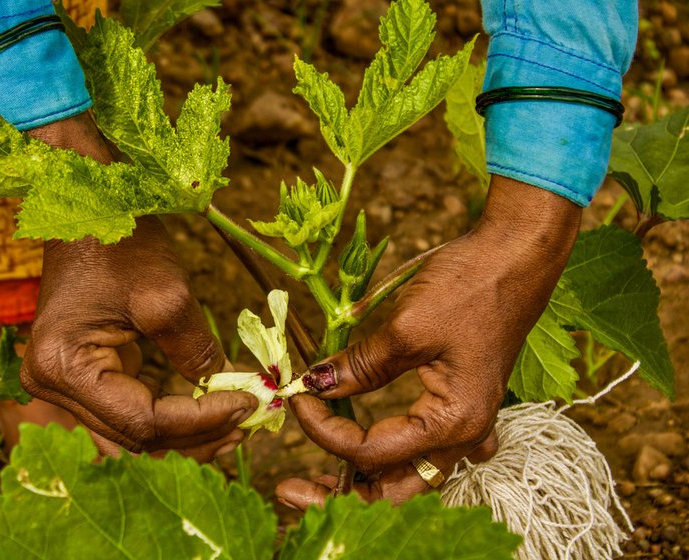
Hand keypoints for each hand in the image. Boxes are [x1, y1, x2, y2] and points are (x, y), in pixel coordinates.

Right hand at [20, 114, 256, 462]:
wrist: (87, 202)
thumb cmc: (121, 241)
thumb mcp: (166, 296)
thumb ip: (197, 351)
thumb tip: (231, 390)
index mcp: (64, 366)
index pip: (144, 420)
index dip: (202, 421)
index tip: (250, 403)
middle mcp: (50, 384)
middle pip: (136, 436)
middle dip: (198, 435)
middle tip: (251, 423)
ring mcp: (61, 381)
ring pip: (132, 433)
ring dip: (185, 434)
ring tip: (235, 424)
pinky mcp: (79, 372)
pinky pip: (127, 411)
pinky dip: (168, 416)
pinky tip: (206, 411)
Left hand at [278, 176, 581, 504]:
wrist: (516, 256)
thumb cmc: (469, 286)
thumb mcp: (405, 327)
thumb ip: (359, 367)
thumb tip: (312, 386)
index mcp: (455, 422)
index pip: (370, 452)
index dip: (322, 431)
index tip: (296, 399)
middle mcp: (465, 435)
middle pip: (395, 489)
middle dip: (341, 494)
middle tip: (291, 490)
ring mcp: (468, 423)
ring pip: (410, 475)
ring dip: (366, 482)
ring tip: (321, 479)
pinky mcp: (462, 404)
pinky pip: (425, 449)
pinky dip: (392, 458)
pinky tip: (368, 456)